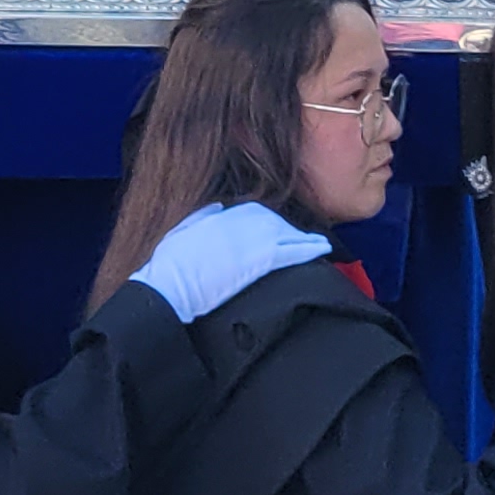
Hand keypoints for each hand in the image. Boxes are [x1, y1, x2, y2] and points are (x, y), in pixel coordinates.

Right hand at [131, 198, 329, 322]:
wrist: (172, 285)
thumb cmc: (172, 263)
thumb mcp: (185, 228)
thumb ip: (204, 216)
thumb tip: (216, 209)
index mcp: (223, 214)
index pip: (256, 212)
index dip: (272, 222)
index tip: (282, 228)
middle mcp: (242, 220)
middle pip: (276, 222)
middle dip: (291, 231)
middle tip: (307, 238)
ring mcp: (254, 237)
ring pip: (288, 234)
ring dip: (305, 239)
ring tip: (322, 245)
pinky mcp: (263, 258)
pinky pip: (292, 250)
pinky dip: (309, 248)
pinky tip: (321, 250)